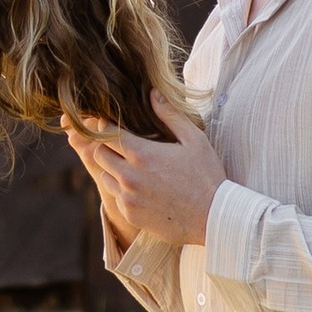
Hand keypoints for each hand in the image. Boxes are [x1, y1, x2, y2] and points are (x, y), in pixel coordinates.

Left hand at [64, 96, 223, 250]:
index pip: (106, 133)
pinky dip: (122, 190)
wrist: (213, 218)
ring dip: (112, 169)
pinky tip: (140, 188)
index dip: (104, 125)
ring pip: (104, 176)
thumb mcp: (194, 140)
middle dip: (104, 146)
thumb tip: (153, 93)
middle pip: (98, 154)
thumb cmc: (206, 176)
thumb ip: (170, 115)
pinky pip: (115, 198)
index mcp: (142, 155)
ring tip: (131, 166)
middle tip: (118, 143)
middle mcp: (129, 177)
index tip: (107, 122)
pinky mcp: (131, 215)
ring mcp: (128, 198)